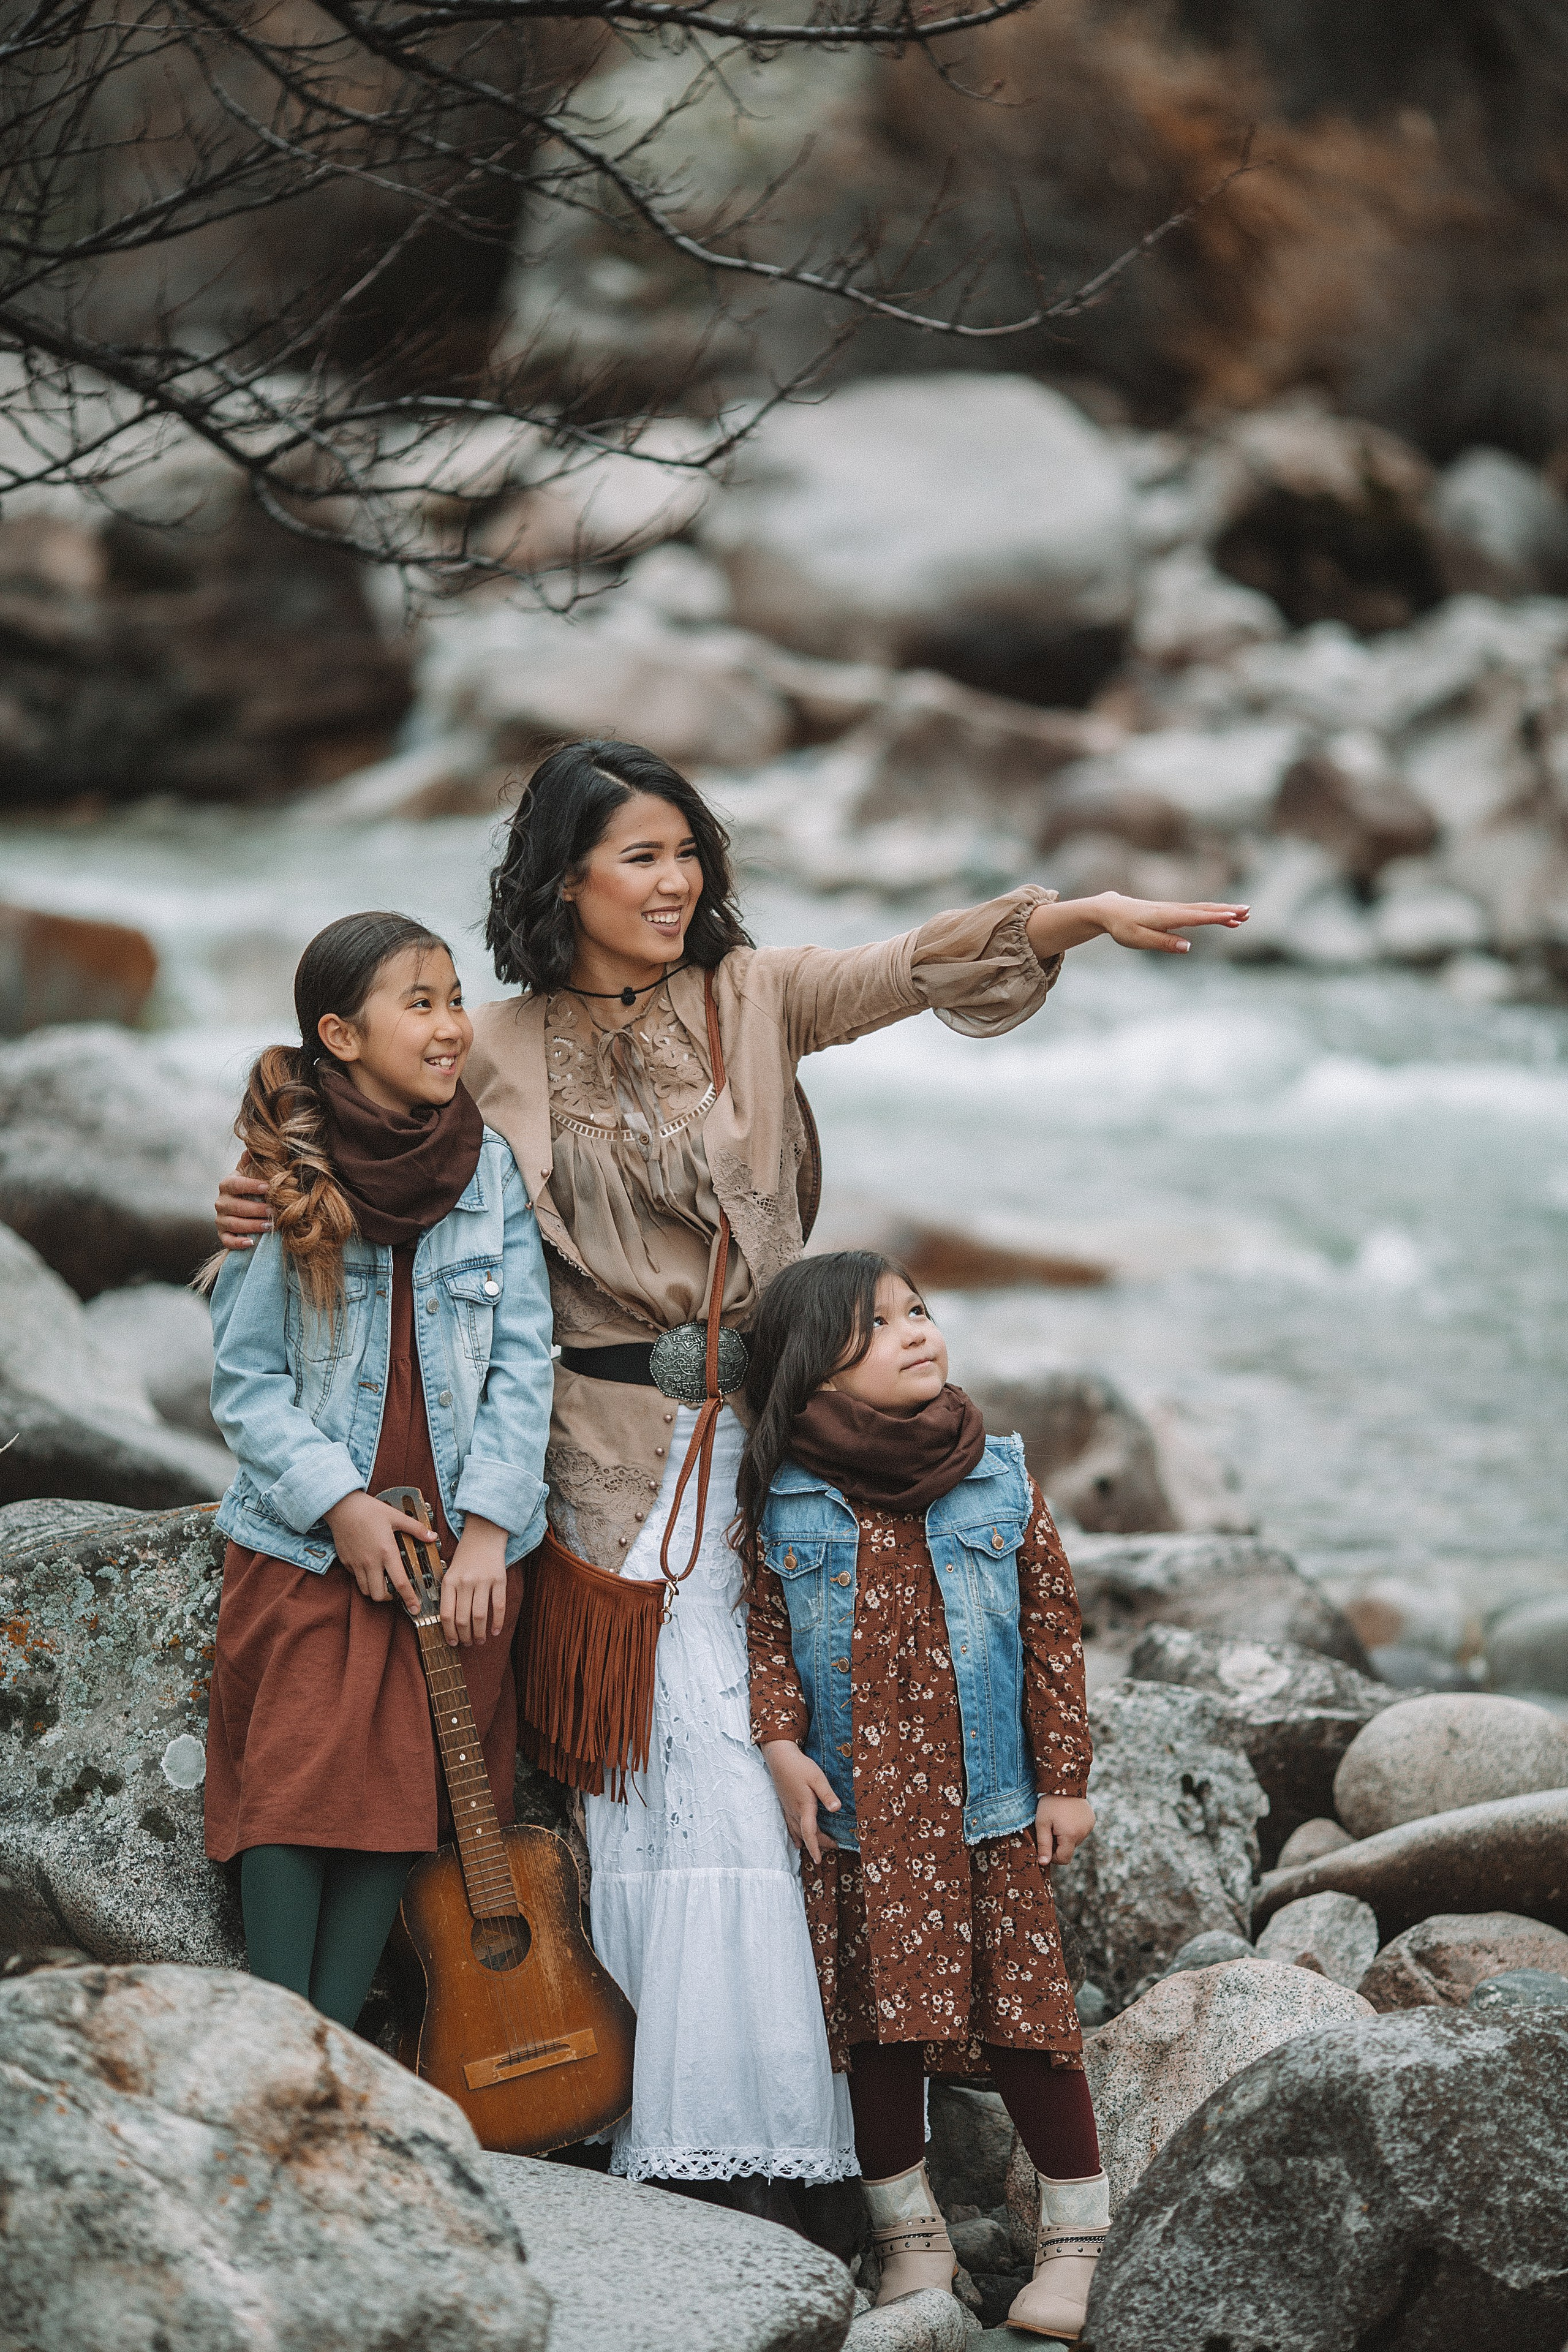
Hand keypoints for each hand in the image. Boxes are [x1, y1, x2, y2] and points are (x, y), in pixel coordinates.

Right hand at [216, 1160, 270, 1250]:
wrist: (240, 1207)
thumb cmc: (249, 1189)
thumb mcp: (249, 1174)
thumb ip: (250, 1163)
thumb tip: (253, 1147)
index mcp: (227, 1185)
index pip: (236, 1184)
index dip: (251, 1185)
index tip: (268, 1187)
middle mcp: (221, 1202)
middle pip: (236, 1206)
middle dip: (257, 1209)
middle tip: (274, 1211)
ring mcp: (220, 1219)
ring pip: (234, 1224)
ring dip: (252, 1225)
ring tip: (270, 1226)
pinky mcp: (222, 1234)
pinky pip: (227, 1241)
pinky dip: (238, 1242)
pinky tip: (251, 1242)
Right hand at [324, 1490, 428, 1610]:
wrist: (342, 1506)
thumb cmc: (370, 1510)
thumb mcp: (396, 1516)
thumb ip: (416, 1528)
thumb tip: (432, 1536)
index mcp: (387, 1552)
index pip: (400, 1583)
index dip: (409, 1598)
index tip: (415, 1608)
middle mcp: (371, 1562)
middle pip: (380, 1595)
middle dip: (390, 1599)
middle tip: (396, 1590)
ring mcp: (356, 1564)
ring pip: (366, 1591)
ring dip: (376, 1591)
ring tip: (383, 1581)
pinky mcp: (346, 1562)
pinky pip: (356, 1579)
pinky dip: (364, 1580)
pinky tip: (370, 1569)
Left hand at [441, 1516, 508, 1646]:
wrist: (483, 1535)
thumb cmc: (465, 1558)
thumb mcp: (450, 1573)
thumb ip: (449, 1595)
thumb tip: (450, 1625)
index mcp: (449, 1581)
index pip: (446, 1614)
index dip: (449, 1633)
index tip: (453, 1643)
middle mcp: (465, 1582)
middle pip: (463, 1618)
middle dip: (465, 1637)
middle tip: (467, 1644)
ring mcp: (483, 1580)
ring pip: (480, 1615)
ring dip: (479, 1633)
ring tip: (480, 1640)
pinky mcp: (499, 1579)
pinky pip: (499, 1606)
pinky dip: (498, 1622)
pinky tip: (496, 1631)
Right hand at [762, 1739, 840, 1863]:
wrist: (779, 1757)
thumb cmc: (799, 1766)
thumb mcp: (817, 1778)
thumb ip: (827, 1794)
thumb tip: (837, 1809)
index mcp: (804, 1807)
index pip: (810, 1833)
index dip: (815, 1848)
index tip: (819, 1860)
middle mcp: (794, 1811)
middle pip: (806, 1834)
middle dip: (819, 1844)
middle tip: (834, 1847)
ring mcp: (788, 1808)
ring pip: (798, 1831)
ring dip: (809, 1840)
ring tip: (820, 1847)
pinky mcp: (785, 1804)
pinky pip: (790, 1826)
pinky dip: (796, 1835)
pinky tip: (797, 1841)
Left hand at [1027, 892, 1248, 959]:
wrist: (1109, 910)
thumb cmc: (1122, 926)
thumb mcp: (1139, 940)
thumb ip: (1164, 943)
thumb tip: (1188, 947)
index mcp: (1166, 916)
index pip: (1195, 917)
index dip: (1215, 917)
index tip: (1234, 917)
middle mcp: (1173, 909)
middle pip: (1204, 910)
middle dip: (1227, 911)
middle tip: (1249, 912)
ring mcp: (1174, 909)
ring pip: (1203, 909)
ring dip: (1224, 911)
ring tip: (1244, 915)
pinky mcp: (1172, 911)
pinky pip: (1197, 911)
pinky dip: (1212, 913)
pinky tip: (1223, 917)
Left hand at [1036, 1794, 1095, 1866]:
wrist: (1064, 1782)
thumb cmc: (1050, 1803)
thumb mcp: (1042, 1823)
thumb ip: (1044, 1845)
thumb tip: (1043, 1863)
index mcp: (1070, 1836)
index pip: (1063, 1859)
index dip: (1053, 1856)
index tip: (1046, 1844)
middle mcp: (1083, 1833)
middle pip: (1069, 1849)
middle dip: (1059, 1844)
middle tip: (1051, 1828)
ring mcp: (1089, 1826)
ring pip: (1075, 1841)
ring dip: (1067, 1836)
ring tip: (1059, 1820)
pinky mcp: (1091, 1820)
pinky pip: (1081, 1831)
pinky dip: (1074, 1829)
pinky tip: (1068, 1817)